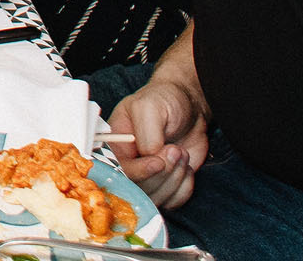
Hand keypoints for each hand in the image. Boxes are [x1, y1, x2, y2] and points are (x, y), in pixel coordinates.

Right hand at [109, 75, 208, 209]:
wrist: (189, 107)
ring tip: (182, 152)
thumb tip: (150, 156)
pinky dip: (184, 189)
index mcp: (114, 144)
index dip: (139, 171)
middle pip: (138, 188)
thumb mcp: (149, 107)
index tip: (159, 161)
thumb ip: (146, 132)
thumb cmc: (165, 101)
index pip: (118, 170)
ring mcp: (146, 178)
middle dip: (163, 173)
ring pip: (155, 199)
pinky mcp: (164, 186)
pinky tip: (186, 167)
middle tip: (177, 150)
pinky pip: (172, 203)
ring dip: (175, 179)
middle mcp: (126, 164)